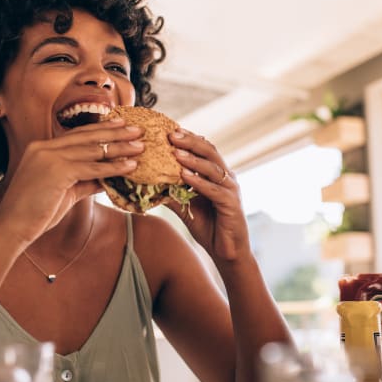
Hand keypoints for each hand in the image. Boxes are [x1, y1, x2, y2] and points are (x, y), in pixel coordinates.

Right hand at [0, 119, 143, 247]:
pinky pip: (93, 167)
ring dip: (120, 148)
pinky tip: (130, 166)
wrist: (14, 227)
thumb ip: (86, 180)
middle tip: (138, 130)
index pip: (78, 134)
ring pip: (93, 150)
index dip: (102, 128)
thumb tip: (109, 177)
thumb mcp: (66, 190)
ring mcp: (49, 157)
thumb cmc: (38, 211)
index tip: (121, 124)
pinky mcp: (57, 170)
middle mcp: (45, 147)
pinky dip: (114, 167)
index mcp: (43, 148)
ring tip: (140, 146)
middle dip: (116, 132)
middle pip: (88, 136)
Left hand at [167, 129, 249, 261]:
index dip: (189, 139)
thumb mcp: (186, 207)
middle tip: (172, 133)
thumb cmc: (209, 227)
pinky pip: (214, 189)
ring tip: (176, 151)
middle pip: (210, 152)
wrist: (227, 251)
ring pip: (212, 168)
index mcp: (217, 174)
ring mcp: (231, 189)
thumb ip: (173, 193)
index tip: (169, 130)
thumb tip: (150, 183)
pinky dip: (199, 181)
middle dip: (190, 142)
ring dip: (193, 159)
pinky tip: (184, 176)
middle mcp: (226, 177)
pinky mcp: (231, 204)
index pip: (204, 149)